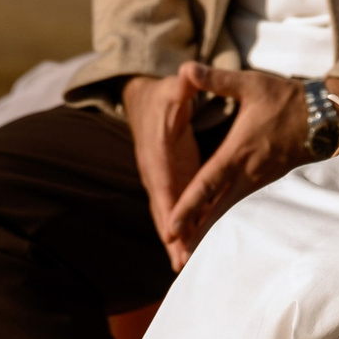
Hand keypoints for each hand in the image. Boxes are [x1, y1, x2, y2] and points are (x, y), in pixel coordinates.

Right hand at [123, 72, 207, 271]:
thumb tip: (187, 72)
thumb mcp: (175, 89)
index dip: (168, 207)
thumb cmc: (165, 95)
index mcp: (158, 152)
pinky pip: (178, 210)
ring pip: (170, 215)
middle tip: (181, 262)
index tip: (172, 231)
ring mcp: (164, 180)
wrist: (147, 101)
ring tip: (185, 266)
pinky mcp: (172, 183)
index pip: (163, 183)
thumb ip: (185, 85)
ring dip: (176, 241)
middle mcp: (157, 172)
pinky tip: (191, 252)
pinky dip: (183, 231)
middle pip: (164, 209)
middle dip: (172, 236)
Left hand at [156, 64, 311, 269]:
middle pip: (217, 209)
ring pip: (232, 212)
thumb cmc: (286, 99)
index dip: (187, 207)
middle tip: (177, 255)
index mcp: (237, 152)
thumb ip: (217, 80)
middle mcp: (248, 172)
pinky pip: (246, 208)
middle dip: (196, 231)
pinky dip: (231, 221)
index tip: (170, 228)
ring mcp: (261, 181)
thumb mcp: (251, 85)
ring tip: (193, 251)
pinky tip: (222, 233)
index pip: (206, 184)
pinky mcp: (270, 183)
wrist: (326, 115)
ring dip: (212, 230)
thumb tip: (188, 67)